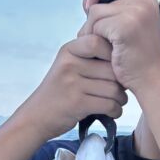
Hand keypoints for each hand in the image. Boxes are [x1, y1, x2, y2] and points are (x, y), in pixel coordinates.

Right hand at [13, 34, 127, 142]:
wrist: (37, 117)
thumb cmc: (59, 92)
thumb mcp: (68, 66)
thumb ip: (89, 57)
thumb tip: (123, 55)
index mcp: (68, 50)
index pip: (98, 42)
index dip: (114, 55)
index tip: (116, 69)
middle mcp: (69, 64)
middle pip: (111, 68)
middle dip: (122, 82)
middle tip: (121, 91)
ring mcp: (72, 83)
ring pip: (113, 88)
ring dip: (121, 99)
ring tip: (118, 102)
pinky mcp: (77, 103)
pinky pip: (109, 104)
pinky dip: (116, 110)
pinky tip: (113, 112)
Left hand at [79, 0, 159, 96]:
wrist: (151, 81)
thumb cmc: (139, 61)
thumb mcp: (129, 29)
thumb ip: (111, 12)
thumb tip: (86, 1)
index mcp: (146, 0)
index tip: (90, 4)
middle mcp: (143, 2)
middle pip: (100, 1)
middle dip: (92, 21)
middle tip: (98, 40)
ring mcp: (135, 13)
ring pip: (95, 13)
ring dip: (92, 32)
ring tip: (102, 49)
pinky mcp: (125, 26)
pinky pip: (96, 26)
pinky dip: (95, 40)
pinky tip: (105, 53)